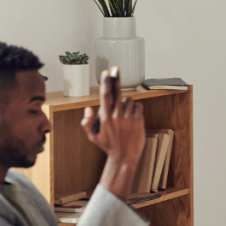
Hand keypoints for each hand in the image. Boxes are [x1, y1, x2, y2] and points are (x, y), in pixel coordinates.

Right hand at [82, 68, 145, 200]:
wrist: (125, 157)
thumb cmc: (108, 146)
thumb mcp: (93, 137)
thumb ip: (87, 123)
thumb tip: (88, 108)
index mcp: (105, 117)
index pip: (105, 95)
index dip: (105, 82)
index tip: (105, 72)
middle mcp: (116, 115)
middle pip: (116, 92)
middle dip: (115, 79)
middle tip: (115, 68)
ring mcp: (128, 117)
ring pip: (128, 100)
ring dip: (125, 103)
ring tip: (123, 116)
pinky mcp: (138, 120)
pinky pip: (138, 106)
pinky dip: (135, 109)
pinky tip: (131, 117)